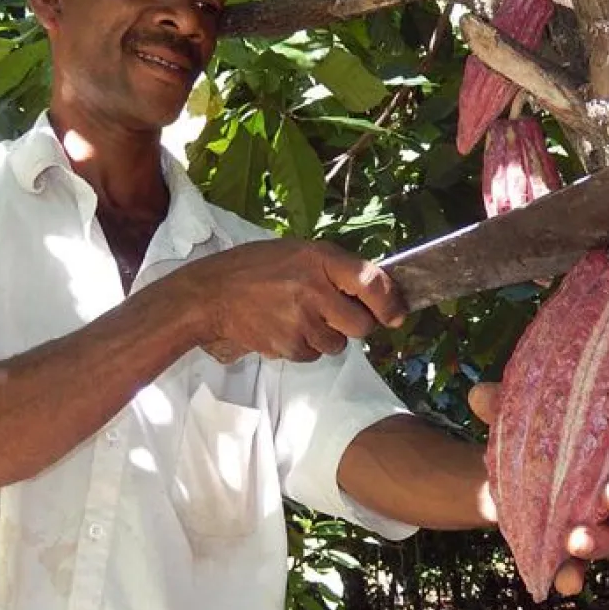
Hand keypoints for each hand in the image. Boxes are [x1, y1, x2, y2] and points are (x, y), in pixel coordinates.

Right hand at [179, 239, 405, 361]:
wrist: (212, 294)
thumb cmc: (258, 268)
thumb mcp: (299, 253)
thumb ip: (335, 270)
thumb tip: (378, 295)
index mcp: (320, 259)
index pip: (370, 281)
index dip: (390, 302)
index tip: (396, 315)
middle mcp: (314, 289)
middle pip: (361, 325)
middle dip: (354, 325)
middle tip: (334, 314)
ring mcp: (300, 319)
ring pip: (337, 344)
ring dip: (327, 337)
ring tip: (300, 318)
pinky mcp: (287, 344)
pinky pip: (312, 355)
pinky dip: (304, 347)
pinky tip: (284, 328)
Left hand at [468, 382, 608, 596]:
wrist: (509, 480)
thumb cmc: (535, 439)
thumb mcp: (521, 420)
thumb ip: (505, 406)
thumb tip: (481, 395)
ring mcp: (608, 521)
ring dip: (601, 539)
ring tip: (576, 540)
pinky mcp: (584, 549)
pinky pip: (586, 566)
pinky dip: (574, 574)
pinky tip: (564, 583)